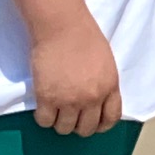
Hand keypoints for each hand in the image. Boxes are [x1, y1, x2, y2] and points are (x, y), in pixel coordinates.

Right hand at [28, 21, 123, 136]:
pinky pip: (45, 121)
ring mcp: (70, 100)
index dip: (100, 125)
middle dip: (78, 125)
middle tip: (69, 114)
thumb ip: (103, 83)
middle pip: (86, 129)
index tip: (92, 123)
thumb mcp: (105, 62)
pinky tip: (43, 106)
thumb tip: (97, 100)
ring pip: (64, 129)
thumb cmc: (83, 36)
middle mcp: (92, 98)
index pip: (111, 118)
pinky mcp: (47, 98)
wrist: (61, 25)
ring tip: (55, 109)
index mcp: (110, 87)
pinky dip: (43, 117)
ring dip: (59, 122)